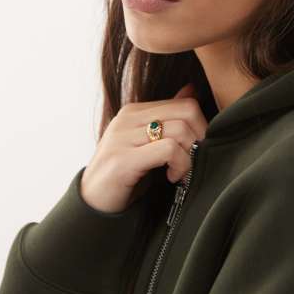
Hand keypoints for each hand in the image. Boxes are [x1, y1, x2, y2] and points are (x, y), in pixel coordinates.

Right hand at [79, 83, 207, 212]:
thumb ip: (167, 117)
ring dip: (190, 156)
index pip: (185, 103)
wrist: (92, 203)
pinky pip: (168, 150)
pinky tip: (172, 177)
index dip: (202, 127)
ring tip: (182, 173)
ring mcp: (123, 136)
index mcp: (135, 111)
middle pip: (186, 112)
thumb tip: (191, 89)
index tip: (199, 149)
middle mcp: (128, 118)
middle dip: (201, 138)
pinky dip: (180, 164)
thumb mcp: (147, 142)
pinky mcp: (122, 159)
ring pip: (180, 130)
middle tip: (197, 160)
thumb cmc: (125, 174)